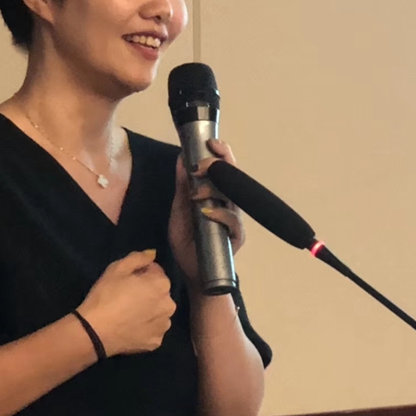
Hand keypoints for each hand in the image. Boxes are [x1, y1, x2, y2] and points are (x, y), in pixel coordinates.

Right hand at [76, 250, 176, 356]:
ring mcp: (164, 326)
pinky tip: (131, 326)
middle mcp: (169, 305)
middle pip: (159, 292)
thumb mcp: (117, 268)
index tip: (128, 279)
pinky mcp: (156, 342)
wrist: (96, 331)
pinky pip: (153, 329)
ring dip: (149, 309)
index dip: (142, 272)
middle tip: (127, 295)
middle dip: (148, 291)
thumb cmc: (106, 295)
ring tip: (129, 312)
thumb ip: (138, 257)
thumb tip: (153, 254)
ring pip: (158, 311)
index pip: (156, 272)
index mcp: (162, 285)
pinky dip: (146, 326)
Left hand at [168, 139, 245, 286]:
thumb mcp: (178, 210)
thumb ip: (181, 187)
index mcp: (217, 194)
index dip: (220, 152)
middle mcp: (229, 203)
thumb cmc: (188, 242)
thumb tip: (180, 159)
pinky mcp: (237, 236)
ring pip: (233, 195)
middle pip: (234, 176)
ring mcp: (235, 219)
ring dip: (215, 188)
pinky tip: (205, 212)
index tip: (209, 141)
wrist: (193, 273)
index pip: (224, 167)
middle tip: (201, 163)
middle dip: (220, 164)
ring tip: (196, 190)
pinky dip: (219, 214)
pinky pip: (233, 221)